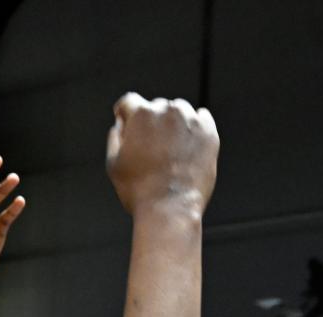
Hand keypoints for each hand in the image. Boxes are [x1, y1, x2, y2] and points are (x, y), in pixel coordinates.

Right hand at [106, 94, 218, 216]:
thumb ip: (115, 138)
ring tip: (171, 153)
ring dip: (174, 126)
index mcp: (140, 114)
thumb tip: (121, 124)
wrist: (170, 209)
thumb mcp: (114, 165)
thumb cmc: (138, 191)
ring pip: (179, 113)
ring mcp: (190, 119)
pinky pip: (201, 119)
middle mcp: (166, 109)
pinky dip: (194, 130)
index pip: (129, 102)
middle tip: (152, 150)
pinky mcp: (208, 131)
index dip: (125, 114)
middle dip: (152, 124)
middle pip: (156, 108)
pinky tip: (187, 148)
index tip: (127, 123)